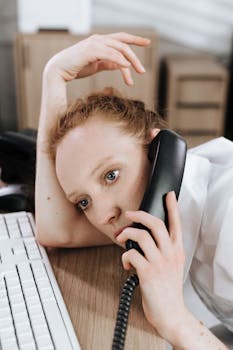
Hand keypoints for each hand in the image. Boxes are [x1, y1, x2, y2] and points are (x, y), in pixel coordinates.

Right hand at [45, 32, 149, 84]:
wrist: (59, 70)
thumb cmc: (76, 68)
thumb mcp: (97, 65)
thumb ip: (108, 63)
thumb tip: (121, 64)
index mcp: (101, 42)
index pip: (121, 38)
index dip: (135, 39)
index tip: (147, 42)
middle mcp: (99, 39)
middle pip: (123, 44)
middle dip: (135, 57)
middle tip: (142, 71)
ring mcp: (95, 43)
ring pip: (119, 50)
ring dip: (129, 62)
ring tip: (135, 74)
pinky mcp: (91, 50)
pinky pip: (110, 54)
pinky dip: (120, 60)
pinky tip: (126, 67)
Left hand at [116, 191, 185, 339]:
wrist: (171, 314)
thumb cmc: (168, 290)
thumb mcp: (172, 266)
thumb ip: (164, 250)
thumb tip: (143, 237)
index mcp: (176, 251)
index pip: (176, 224)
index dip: (173, 207)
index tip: (169, 195)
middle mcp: (169, 254)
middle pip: (156, 224)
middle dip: (140, 214)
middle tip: (130, 214)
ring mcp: (159, 263)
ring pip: (141, 236)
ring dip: (127, 234)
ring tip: (121, 239)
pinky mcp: (148, 273)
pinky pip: (131, 254)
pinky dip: (124, 256)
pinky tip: (126, 264)